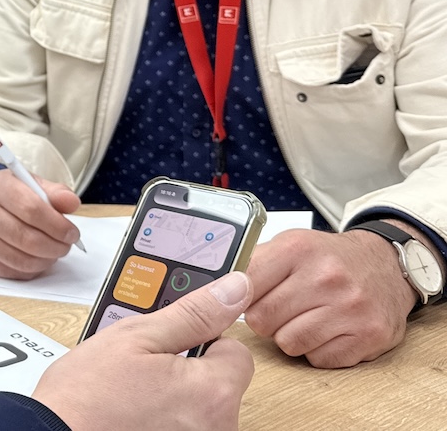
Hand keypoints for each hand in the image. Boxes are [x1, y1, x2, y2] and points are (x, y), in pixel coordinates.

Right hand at [0, 169, 81, 278]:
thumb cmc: (12, 193)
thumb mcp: (33, 184)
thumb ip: (55, 192)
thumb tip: (72, 203)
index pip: (32, 210)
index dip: (58, 225)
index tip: (72, 233)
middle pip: (28, 239)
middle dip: (56, 246)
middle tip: (67, 245)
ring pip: (23, 260)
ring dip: (47, 260)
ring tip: (54, 251)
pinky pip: (15, 272)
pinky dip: (34, 269)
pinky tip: (38, 258)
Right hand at [34, 272, 254, 430]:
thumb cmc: (86, 395)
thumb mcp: (135, 337)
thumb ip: (192, 313)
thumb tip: (235, 289)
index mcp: (213, 392)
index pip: (236, 351)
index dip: (202, 339)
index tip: (169, 343)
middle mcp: (218, 427)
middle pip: (219, 382)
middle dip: (187, 372)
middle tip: (142, 370)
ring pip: (201, 408)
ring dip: (176, 399)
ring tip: (132, 396)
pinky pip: (185, 427)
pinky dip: (165, 421)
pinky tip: (135, 417)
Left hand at [245, 228, 414, 366]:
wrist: (385, 265)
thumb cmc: (329, 258)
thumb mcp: (290, 245)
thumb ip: (254, 263)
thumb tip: (217, 287)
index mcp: (298, 249)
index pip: (243, 285)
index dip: (237, 297)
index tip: (241, 299)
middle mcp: (326, 276)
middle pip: (262, 320)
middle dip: (265, 319)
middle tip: (280, 309)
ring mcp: (350, 308)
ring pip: (288, 343)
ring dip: (290, 336)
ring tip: (305, 318)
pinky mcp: (369, 336)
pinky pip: (319, 359)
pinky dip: (317, 350)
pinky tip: (327, 331)